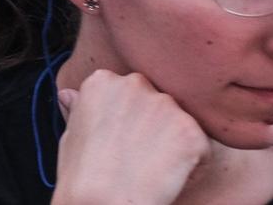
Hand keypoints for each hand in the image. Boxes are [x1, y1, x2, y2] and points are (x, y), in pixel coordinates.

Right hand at [52, 70, 206, 204]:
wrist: (103, 202)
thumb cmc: (82, 175)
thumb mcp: (71, 134)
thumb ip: (80, 110)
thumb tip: (70, 95)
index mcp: (102, 81)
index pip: (131, 95)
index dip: (130, 122)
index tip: (120, 143)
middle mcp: (134, 83)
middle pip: (158, 104)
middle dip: (156, 128)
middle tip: (140, 157)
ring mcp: (165, 105)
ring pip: (182, 125)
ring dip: (175, 147)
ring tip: (152, 170)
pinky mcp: (190, 131)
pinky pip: (202, 150)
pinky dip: (192, 168)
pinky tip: (167, 179)